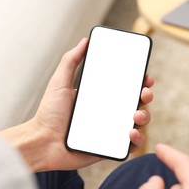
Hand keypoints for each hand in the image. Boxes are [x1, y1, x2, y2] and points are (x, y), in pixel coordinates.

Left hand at [0, 38, 153, 171]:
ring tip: (136, 115)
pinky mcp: (110, 148)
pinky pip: (130, 145)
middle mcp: (108, 112)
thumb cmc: (49, 114)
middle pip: (136, 103)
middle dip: (146, 96)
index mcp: (99, 97)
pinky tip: (131, 133)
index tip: (145, 76)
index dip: (139, 81)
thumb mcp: (59, 82)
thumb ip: (71, 60)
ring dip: (144, 117)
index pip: (125, 86)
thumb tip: (85, 41)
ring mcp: (110, 130)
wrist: (42, 142)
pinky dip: (137, 140)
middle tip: (144, 93)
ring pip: (137, 123)